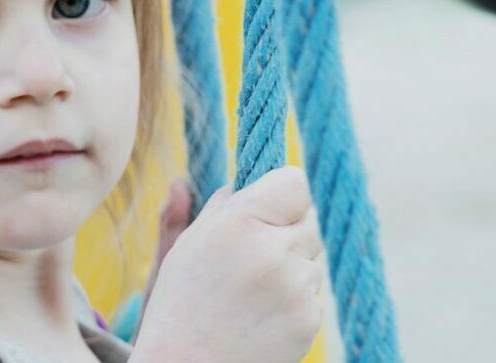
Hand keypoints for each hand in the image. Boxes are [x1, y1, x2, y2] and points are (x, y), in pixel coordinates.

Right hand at [131, 166, 326, 362]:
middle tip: (257, 249)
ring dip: (294, 262)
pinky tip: (263, 311)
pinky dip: (296, 295)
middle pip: (311, 217)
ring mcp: (296, 287)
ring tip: (253, 288)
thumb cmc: (181, 303)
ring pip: (315, 255)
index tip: (270, 205)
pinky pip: (314, 290)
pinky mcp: (310, 318)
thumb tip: (243, 177)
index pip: (296, 181)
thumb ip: (221, 203)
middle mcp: (273, 250)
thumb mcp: (188, 244)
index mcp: (239, 223)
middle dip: (290, 227)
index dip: (283, 190)